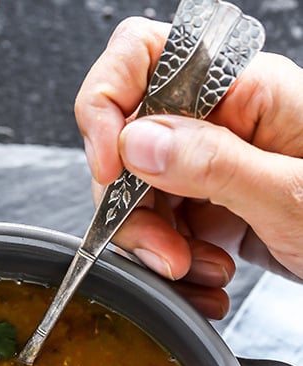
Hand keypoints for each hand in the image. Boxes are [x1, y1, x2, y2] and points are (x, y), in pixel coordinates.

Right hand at [75, 18, 302, 319]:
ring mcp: (214, 164)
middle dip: (133, 209)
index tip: (110, 165)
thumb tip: (137, 141)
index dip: (108, 106)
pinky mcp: (213, 206)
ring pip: (139, 197)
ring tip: (201, 274)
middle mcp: (221, 120)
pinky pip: (165, 231)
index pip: (141, 57)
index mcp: (243, 90)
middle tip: (165, 255)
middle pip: (128, 144)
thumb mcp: (289, 195)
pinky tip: (207, 282)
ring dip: (157, 249)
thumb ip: (211, 165)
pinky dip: (175, 267)